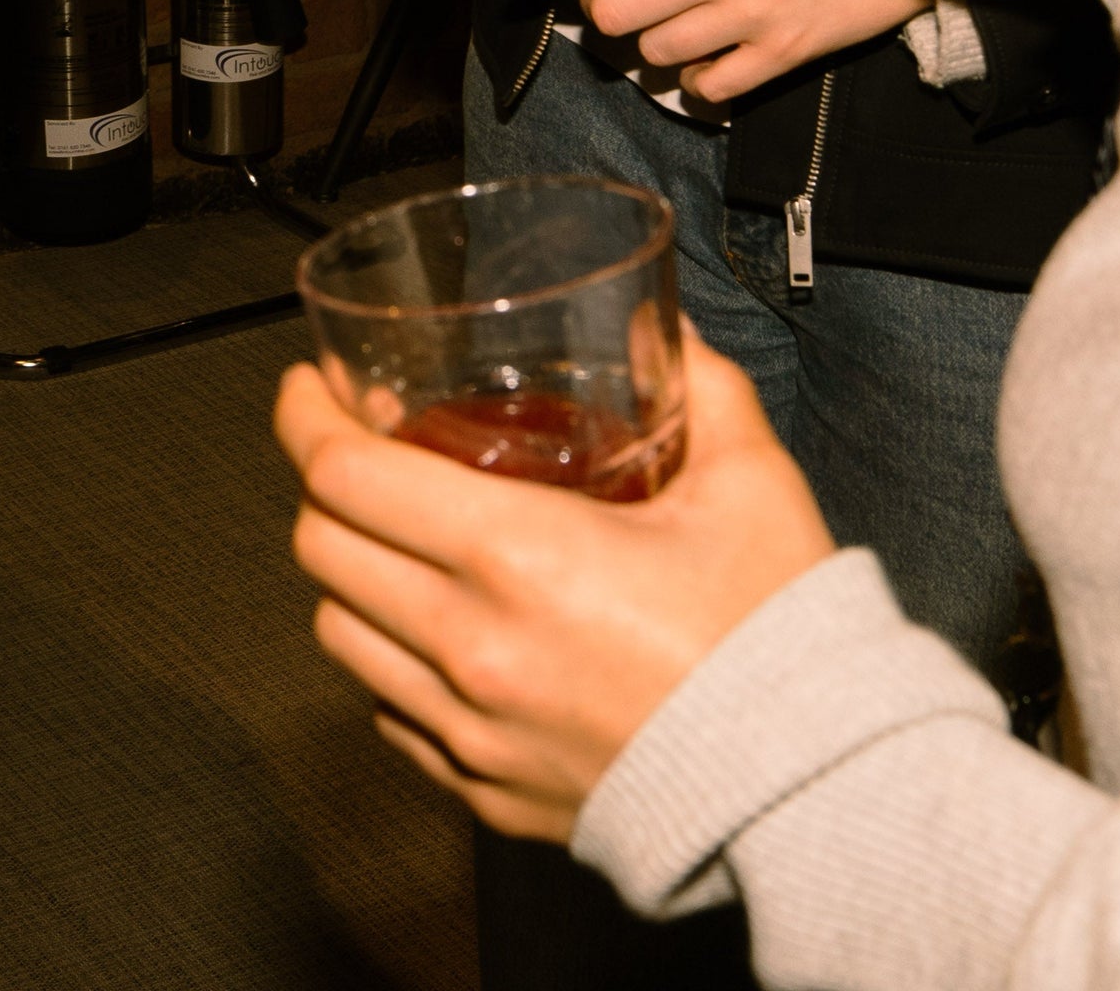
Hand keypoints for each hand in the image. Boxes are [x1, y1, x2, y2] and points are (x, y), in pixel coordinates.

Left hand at [277, 342, 833, 841]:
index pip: (343, 473)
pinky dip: (395, 663)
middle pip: (320, 548)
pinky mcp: (483, 789)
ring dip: (353, 575)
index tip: (310, 389)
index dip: (306, 417)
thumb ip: (699, 386)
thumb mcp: (749, 481)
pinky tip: (443, 632)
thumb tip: (661, 330)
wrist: (813, 789)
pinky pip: (392, 714)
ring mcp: (468, 727)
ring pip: (340, 634)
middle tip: (360, 453)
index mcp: (515, 554)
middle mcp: (470, 645)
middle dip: (325, 485)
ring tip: (398, 541)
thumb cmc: (780, 637)